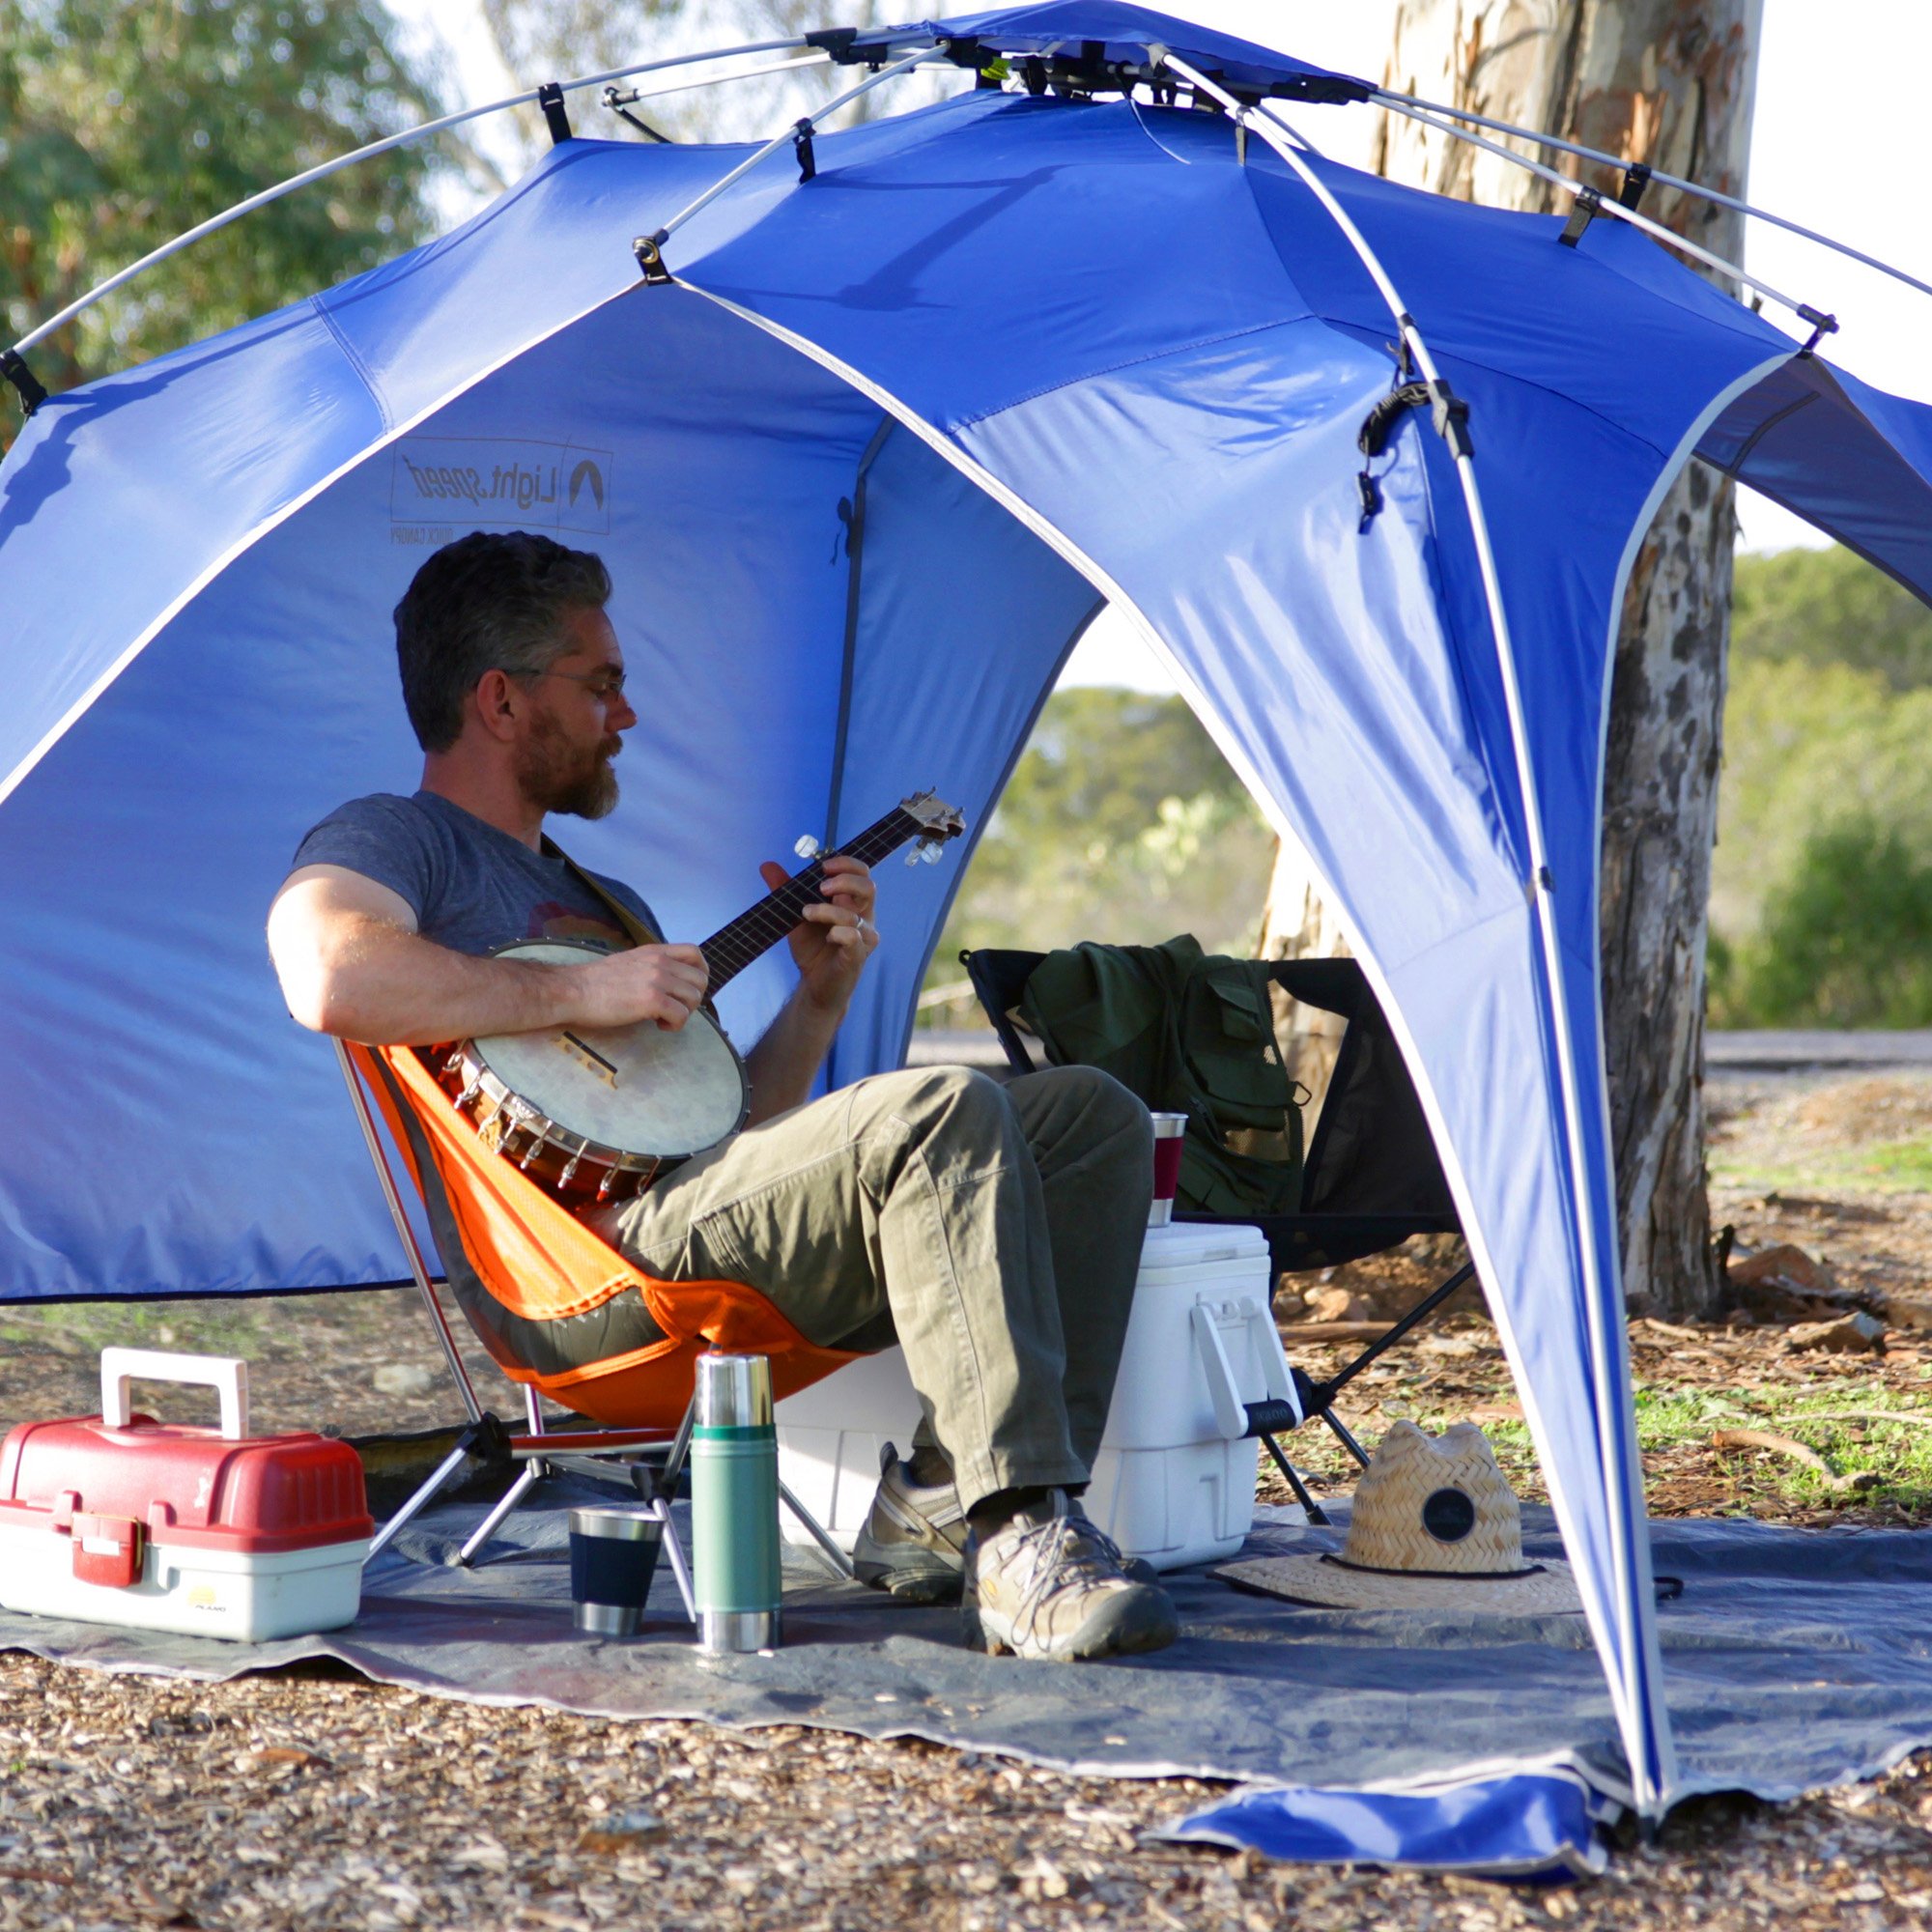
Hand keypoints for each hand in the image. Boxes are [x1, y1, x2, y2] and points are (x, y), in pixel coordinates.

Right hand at [570, 942, 709, 1031]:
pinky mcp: (651, 1000)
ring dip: (683, 1013)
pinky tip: (658, 1025)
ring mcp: (657, 980)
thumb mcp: (629, 962)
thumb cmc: (594, 982)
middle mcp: (659, 962)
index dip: (700, 972)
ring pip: (694, 998)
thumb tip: (668, 982)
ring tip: (663, 1018)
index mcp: (654, 952)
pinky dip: (675, 1025)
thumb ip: (651, 967)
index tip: (689, 988)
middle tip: (673, 1008)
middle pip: (700, 979)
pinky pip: (682, 1015)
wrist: (572, 990)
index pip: (695, 952)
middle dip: (692, 999)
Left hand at [764, 852, 878, 1012]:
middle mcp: (863, 917)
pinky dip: (839, 933)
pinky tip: (828, 937)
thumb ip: (784, 889)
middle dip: (844, 882)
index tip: (823, 866)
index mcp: (853, 902)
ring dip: (827, 910)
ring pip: (853, 915)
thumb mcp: (795, 915)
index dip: (847, 864)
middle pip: (868, 887)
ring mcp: (863, 937)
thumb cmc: (812, 948)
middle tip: (821, 887)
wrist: (814, 985)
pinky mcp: (857, 955)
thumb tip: (767, 865)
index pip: (862, 874)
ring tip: (806, 913)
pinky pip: (853, 937)